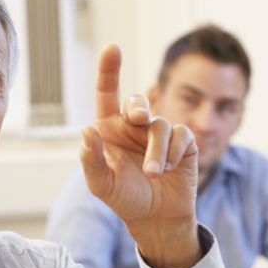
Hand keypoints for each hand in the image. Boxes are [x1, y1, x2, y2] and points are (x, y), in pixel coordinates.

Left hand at [81, 44, 202, 267]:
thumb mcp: (101, 185)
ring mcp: (159, 133)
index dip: (109, 70)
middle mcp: (134, 127)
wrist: (156, 219)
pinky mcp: (182, 142)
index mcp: (109, 130)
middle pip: (136, 101)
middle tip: (138, 118)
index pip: (107, 94)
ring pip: (159, 124)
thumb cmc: (125, 199)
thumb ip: (90, 160)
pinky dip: (173, 153)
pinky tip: (168, 170)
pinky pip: (180, 135)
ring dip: (156, 150)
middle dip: (138, 106)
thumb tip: (85, 131)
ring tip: (152, 173)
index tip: (112, 48)